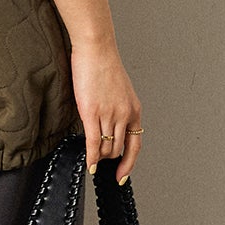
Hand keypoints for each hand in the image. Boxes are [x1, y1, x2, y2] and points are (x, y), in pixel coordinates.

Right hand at [69, 38, 142, 183]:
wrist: (96, 50)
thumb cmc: (104, 65)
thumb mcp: (119, 91)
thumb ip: (118, 110)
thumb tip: (110, 127)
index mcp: (134, 110)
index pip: (135, 145)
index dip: (129, 163)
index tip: (122, 175)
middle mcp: (125, 115)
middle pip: (119, 149)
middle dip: (110, 160)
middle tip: (100, 164)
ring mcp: (109, 114)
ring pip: (107, 148)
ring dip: (99, 158)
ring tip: (92, 160)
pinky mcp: (92, 112)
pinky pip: (94, 142)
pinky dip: (91, 157)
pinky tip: (88, 164)